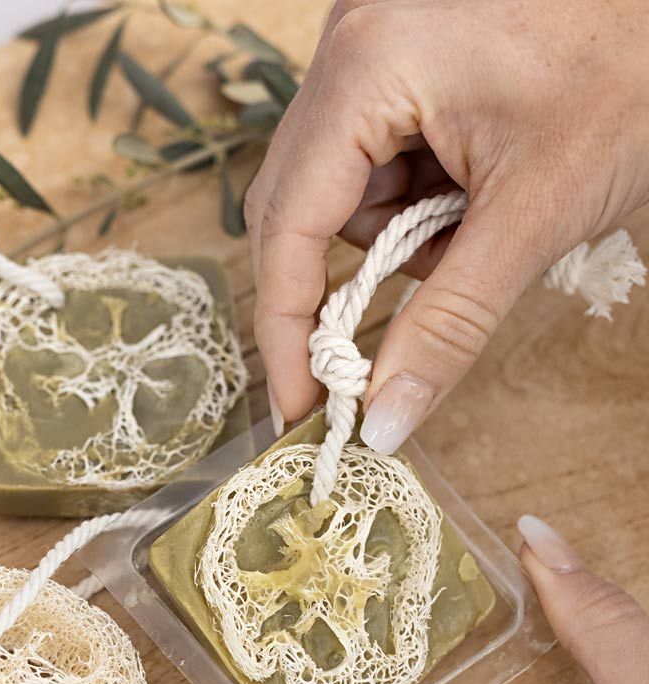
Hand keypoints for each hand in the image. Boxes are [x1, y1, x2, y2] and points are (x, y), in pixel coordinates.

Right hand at [245, 0, 648, 449]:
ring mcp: (373, 49)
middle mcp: (350, 50)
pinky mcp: (399, 61)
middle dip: (354, 277)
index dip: (286, 328)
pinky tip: (474, 192)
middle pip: (301, 209)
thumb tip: (384, 418)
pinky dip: (418, 202)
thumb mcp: (536, 212)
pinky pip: (377, 162)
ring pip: (344, 192)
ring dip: (398, 238)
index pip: (288, 226)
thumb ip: (449, 325)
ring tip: (476, 224)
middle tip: (378, 346)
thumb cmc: (638, 67)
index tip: (300, 405)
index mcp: (367, 69)